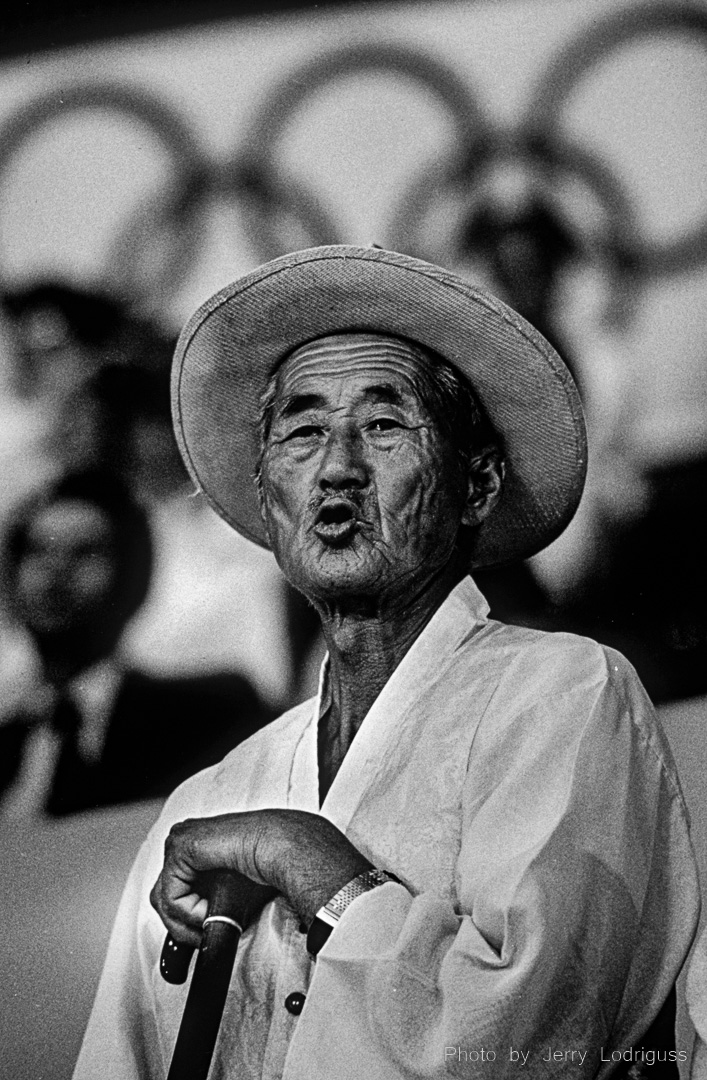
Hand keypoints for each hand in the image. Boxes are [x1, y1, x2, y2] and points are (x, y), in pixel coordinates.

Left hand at [150, 809, 371, 946]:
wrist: (289, 849)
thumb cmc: (277, 866)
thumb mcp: (239, 895)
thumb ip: (221, 907)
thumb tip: (213, 938)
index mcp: (204, 847)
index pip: (175, 888)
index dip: (187, 918)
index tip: (206, 933)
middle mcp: (190, 840)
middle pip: (164, 895)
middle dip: (182, 923)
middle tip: (208, 931)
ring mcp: (182, 840)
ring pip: (163, 899)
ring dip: (188, 922)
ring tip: (215, 920)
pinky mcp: (181, 846)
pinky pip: (170, 895)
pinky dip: (189, 912)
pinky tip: (212, 908)